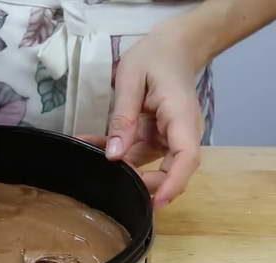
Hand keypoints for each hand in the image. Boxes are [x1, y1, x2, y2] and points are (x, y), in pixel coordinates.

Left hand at [85, 22, 204, 209]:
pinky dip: (118, 155)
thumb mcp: (131, 79)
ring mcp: (169, 138)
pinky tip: (90, 146)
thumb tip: (114, 155)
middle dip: (142, 184)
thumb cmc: (155, 57)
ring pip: (151, 167)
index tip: (155, 203)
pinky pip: (138, 154)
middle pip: (171, 171)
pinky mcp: (157, 138)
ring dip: (123, 170)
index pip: (186, 158)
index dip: (172, 184)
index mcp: (181, 118)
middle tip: (108, 185)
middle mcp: (181, 134)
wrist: (173, 47)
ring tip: (89, 160)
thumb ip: (123, 117)